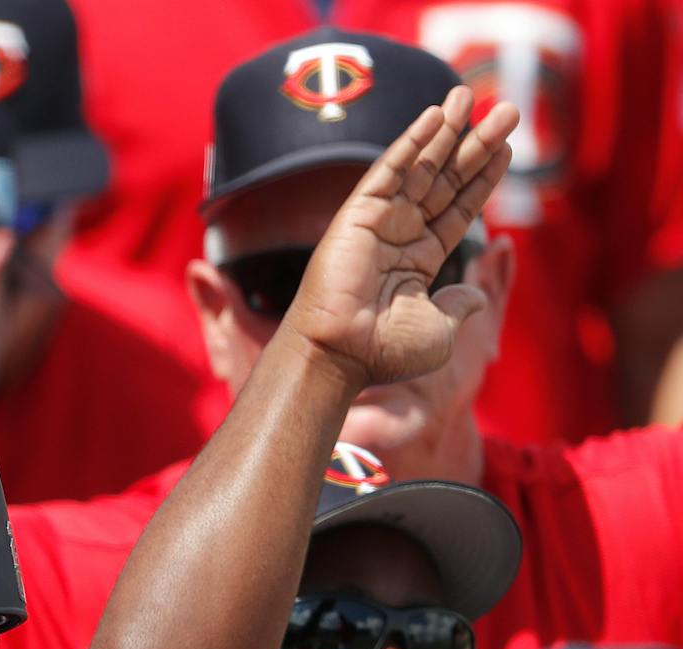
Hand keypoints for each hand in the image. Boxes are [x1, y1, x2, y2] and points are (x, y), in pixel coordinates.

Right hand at [282, 85, 517, 389]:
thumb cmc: (385, 352)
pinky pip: (389, 171)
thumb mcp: (440, 330)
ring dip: (448, 131)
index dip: (483, 178)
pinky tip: (434, 116)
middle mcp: (402, 236)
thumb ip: (460, 304)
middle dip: (476, 144)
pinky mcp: (357, 215)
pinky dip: (411, 143)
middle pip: (447, 179)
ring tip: (471, 95)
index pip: (459, 208)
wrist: (340, 355)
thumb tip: (478, 294)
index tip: (508, 147)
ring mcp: (380, 223)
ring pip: (422, 168)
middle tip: (506, 111)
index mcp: (420, 261)